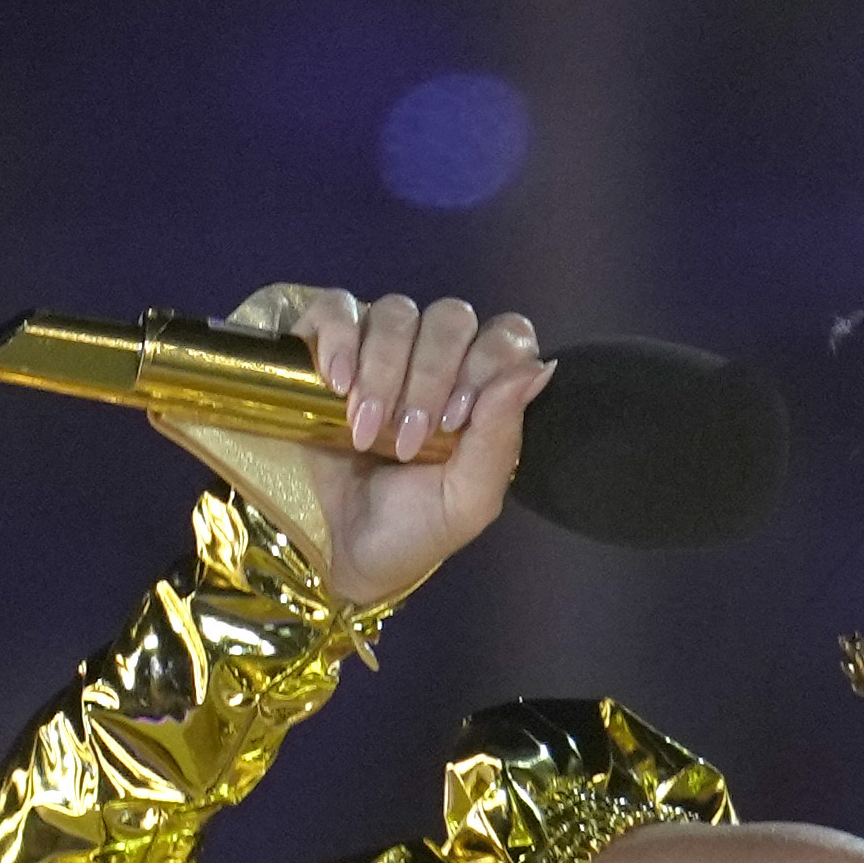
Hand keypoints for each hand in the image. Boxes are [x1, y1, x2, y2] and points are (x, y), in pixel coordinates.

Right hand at [166, 286, 556, 610]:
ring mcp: (378, 347)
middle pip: (451, 318)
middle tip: (408, 439)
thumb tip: (539, 367)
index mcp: (479, 390)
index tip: (456, 422)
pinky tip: (337, 383)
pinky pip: (336, 308)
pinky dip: (340, 339)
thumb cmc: (411, 529)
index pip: (505, 336)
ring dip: (385, 371)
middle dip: (433, 375)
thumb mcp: (467, 499)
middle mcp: (433, 359)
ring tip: (366, 432)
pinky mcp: (324, 345)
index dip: (487, 365)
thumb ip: (502, 437)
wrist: (339, 554)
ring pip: (397, 312)